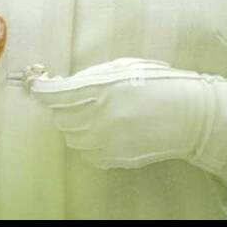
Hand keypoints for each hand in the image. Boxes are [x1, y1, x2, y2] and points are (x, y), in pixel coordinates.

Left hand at [28, 57, 214, 169]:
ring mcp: (108, 142)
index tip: (38, 86)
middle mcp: (101, 118)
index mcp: (102, 89)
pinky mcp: (116, 158)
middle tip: (64, 98)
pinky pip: (87, 153)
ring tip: (85, 112)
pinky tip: (98, 129)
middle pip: (59, 118)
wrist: (188, 115)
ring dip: (71, 124)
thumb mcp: (123, 68)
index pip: (56, 95)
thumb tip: (64, 86)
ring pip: (71, 137)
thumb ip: (91, 78)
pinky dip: (85, 141)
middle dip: (57, 107)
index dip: (42, 90)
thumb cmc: (157, 83)